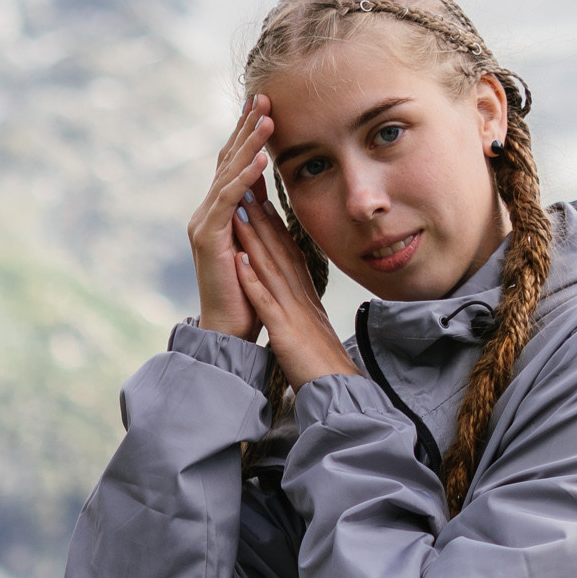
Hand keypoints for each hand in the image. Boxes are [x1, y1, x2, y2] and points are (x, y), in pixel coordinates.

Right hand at [187, 95, 272, 338]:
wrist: (229, 327)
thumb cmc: (247, 291)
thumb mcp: (255, 244)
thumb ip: (255, 217)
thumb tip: (263, 191)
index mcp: (219, 212)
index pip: (233, 164)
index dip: (247, 135)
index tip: (265, 107)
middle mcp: (207, 212)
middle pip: (227, 161)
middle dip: (246, 128)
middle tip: (263, 97)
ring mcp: (204, 223)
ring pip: (228, 175)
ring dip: (249, 145)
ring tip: (267, 119)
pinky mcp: (209, 238)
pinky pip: (228, 201)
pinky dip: (245, 179)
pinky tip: (260, 161)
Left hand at [233, 183, 360, 391]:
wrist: (337, 389)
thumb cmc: (323, 363)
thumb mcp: (312, 327)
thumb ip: (303, 308)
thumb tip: (297, 295)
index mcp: (305, 295)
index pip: (288, 252)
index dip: (274, 224)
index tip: (262, 198)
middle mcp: (300, 296)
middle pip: (280, 250)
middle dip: (262, 218)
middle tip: (247, 187)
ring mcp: (293, 312)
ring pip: (272, 268)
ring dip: (255, 238)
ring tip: (239, 209)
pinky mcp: (285, 332)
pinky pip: (266, 302)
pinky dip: (253, 280)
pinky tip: (240, 260)